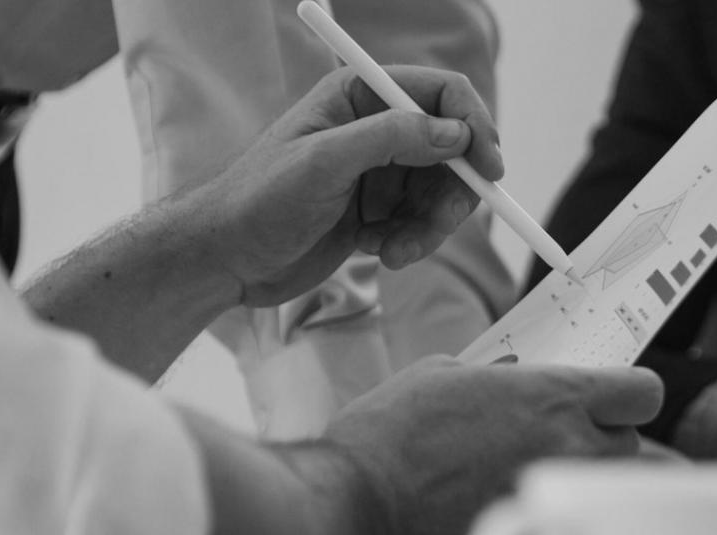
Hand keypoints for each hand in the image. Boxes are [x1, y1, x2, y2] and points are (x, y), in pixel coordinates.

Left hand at [187, 65, 503, 306]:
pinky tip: (379, 253)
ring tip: (395, 250)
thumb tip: (455, 134)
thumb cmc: (258, 201)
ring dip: (430, 226)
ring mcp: (378, 172)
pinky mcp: (378, 212)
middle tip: (439, 223)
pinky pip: (422, 223)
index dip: (473, 126)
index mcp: (358, 96)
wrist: (226, 260)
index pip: (440, 93)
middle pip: (453, 149)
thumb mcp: (324, 163)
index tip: (489, 169)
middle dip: (454, 191)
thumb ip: (391, 139)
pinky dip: (412, 242)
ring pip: (442, 193)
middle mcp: (374, 129)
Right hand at [323, 360, 663, 534]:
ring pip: (610, 501)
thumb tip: (509, 383)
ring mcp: (565, 508)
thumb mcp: (439, 377)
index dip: (626, 398)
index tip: (607, 406)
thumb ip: (495, 379)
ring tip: (542, 495)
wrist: (354, 517)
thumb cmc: (386, 440)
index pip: (643, 393)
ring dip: (588, 494)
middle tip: (561, 452)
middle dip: (605, 448)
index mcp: (555, 398)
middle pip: (632, 449)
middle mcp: (574, 449)